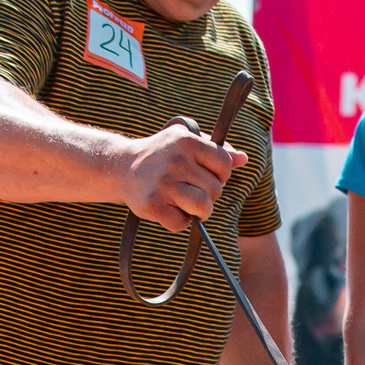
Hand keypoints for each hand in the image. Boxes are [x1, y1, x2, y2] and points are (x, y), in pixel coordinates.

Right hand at [120, 120, 245, 231]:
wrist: (121, 166)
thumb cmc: (162, 154)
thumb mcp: (188, 142)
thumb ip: (218, 150)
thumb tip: (244, 159)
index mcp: (188, 141)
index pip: (225, 164)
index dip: (220, 175)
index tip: (206, 175)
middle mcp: (177, 160)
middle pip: (215, 190)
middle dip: (208, 194)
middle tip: (190, 189)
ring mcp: (164, 183)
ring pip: (203, 207)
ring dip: (199, 212)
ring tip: (187, 204)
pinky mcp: (153, 204)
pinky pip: (181, 223)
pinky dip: (178, 222)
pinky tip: (168, 209)